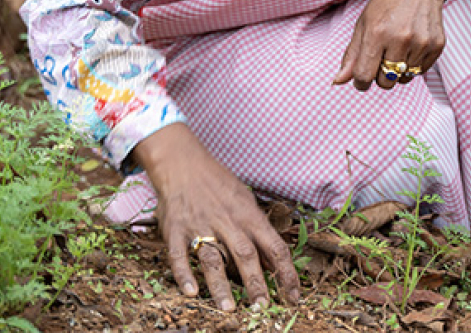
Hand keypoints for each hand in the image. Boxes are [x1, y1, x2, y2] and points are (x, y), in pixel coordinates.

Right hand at [134, 124, 300, 310]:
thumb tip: (272, 262)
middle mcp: (227, 221)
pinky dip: (184, 274)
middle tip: (262, 308)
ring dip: (220, 284)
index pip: (274, 246)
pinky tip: (190, 291)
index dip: (286, 273)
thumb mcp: (245, 200)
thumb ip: (258, 231)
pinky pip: (179, 255)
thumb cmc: (218, 183)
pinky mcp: (176, 231)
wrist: (183, 163)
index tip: (294, 296)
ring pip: (213, 258)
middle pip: (245, 254)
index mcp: (248, 215)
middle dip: (255, 283)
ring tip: (228, 308)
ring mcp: (200, 226)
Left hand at [333, 0, 445, 90]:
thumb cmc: (387, 1)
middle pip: (385, 82)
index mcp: (377, 32)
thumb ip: (352, 54)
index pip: (364, 75)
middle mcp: (400, 39)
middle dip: (379, 75)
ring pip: (404, 79)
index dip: (359, 80)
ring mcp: (421, 43)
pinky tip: (411, 45)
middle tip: (381, 56)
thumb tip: (338, 81)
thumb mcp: (363, 23)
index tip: (361, 74)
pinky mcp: (437, 46)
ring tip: (397, 47)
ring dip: (398, 70)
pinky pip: (421, 72)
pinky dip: (413, 65)